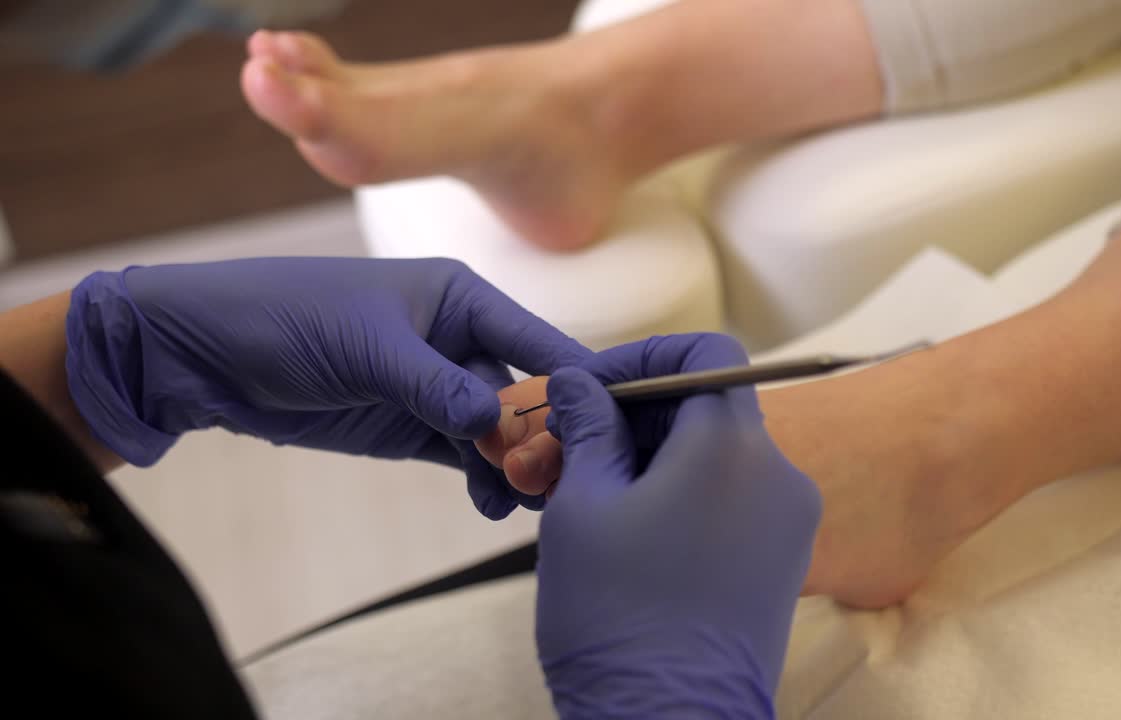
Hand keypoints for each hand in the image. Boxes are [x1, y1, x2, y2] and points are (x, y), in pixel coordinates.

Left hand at [65, 257, 588, 518]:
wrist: (205, 353)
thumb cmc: (286, 317)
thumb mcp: (369, 348)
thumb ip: (436, 388)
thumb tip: (498, 429)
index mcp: (461, 299)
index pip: (538, 342)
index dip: (575, 383)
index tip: (611, 426)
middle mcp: (458, 340)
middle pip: (525, 394)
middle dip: (545, 437)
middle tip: (558, 482)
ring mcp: (435, 386)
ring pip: (498, 433)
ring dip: (514, 467)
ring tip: (521, 502)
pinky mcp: (409, 424)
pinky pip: (463, 455)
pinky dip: (481, 478)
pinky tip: (490, 501)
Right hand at [535, 334, 820, 716]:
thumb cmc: (617, 619)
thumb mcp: (582, 507)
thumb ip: (586, 428)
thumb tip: (579, 385)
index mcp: (732, 447)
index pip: (703, 354)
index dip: (642, 358)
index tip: (590, 390)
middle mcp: (778, 474)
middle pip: (706, 405)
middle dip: (631, 416)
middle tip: (565, 450)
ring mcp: (789, 520)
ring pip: (716, 455)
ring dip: (650, 458)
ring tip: (583, 494)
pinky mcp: (783, 561)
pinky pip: (733, 498)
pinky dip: (682, 494)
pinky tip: (626, 526)